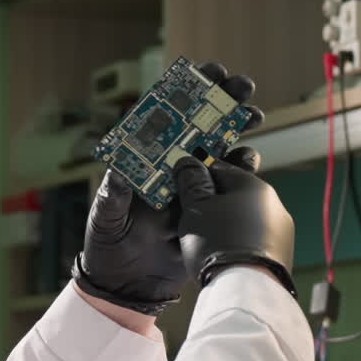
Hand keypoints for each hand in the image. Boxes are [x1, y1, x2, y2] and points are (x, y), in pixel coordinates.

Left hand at [72, 63, 263, 315]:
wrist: (126, 287)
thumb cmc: (106, 246)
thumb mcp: (106, 218)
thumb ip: (114, 195)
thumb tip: (121, 169)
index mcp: (142, 160)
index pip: (166, 116)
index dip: (188, 91)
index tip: (208, 73)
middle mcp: (168, 166)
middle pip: (199, 125)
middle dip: (222, 101)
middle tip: (243, 86)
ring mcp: (190, 186)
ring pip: (219, 149)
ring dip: (238, 129)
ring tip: (254, 115)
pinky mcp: (207, 209)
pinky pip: (229, 184)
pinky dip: (242, 169)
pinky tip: (251, 158)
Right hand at [173, 155, 296, 295]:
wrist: (245, 290)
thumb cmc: (218, 244)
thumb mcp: (196, 208)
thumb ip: (191, 182)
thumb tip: (188, 163)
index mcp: (254, 186)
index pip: (221, 167)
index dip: (198, 174)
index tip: (184, 184)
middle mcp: (274, 204)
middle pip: (235, 195)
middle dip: (213, 203)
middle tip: (192, 217)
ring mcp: (281, 232)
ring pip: (245, 219)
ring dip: (227, 224)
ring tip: (206, 241)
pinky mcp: (281, 255)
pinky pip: (254, 241)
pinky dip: (239, 244)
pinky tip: (224, 255)